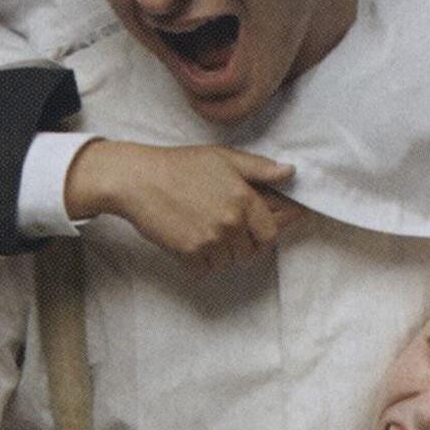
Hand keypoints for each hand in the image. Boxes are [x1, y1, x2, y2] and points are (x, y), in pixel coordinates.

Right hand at [66, 141, 303, 272]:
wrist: (139, 180)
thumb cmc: (180, 165)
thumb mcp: (224, 158)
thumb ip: (260, 168)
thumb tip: (289, 173)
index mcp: (244, 199)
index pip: (270, 233)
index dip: (264, 234)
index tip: (255, 233)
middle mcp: (231, 222)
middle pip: (250, 252)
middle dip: (241, 244)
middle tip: (223, 229)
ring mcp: (210, 240)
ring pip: (228, 263)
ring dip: (220, 254)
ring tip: (205, 231)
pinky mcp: (189, 253)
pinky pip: (204, 271)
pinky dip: (199, 262)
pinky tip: (191, 241)